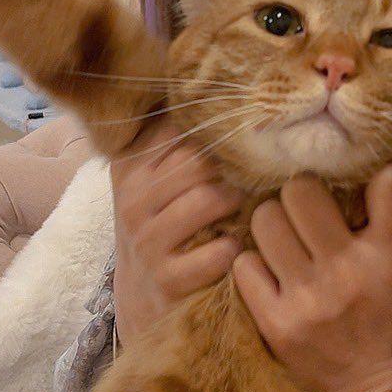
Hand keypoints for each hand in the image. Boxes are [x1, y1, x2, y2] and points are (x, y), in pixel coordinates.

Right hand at [110, 113, 244, 345]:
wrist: (142, 298)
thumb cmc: (162, 226)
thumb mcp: (156, 180)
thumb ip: (179, 141)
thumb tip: (225, 93)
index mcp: (130, 165)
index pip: (178, 128)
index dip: (218, 129)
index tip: (246, 129)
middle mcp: (132, 199)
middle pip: (197, 160)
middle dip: (234, 164)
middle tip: (261, 169)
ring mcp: (146, 239)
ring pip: (206, 199)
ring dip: (238, 201)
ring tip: (251, 205)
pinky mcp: (165, 278)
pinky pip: (216, 252)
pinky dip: (235, 248)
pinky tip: (238, 246)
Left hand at [231, 166, 391, 391]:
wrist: (374, 385)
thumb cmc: (389, 313)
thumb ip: (390, 215)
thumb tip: (381, 165)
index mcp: (388, 254)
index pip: (373, 184)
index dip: (347, 176)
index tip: (336, 183)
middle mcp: (348, 273)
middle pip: (297, 192)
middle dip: (297, 197)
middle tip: (301, 214)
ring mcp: (309, 300)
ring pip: (264, 221)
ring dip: (271, 225)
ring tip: (283, 241)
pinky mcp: (277, 324)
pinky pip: (243, 265)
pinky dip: (253, 264)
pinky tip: (270, 274)